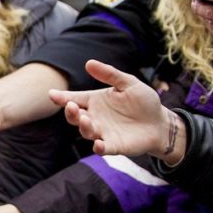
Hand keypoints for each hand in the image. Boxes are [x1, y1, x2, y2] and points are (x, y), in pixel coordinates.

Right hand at [50, 60, 183, 163]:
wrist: (160, 123)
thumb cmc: (143, 102)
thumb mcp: (128, 83)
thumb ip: (110, 74)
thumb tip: (88, 63)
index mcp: (95, 101)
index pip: (74, 98)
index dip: (62, 97)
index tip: (52, 94)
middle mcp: (95, 117)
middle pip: (75, 117)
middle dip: (70, 112)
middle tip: (71, 106)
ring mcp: (103, 133)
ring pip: (86, 131)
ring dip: (83, 127)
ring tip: (85, 119)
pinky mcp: (114, 146)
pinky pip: (103, 149)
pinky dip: (99, 148)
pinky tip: (98, 145)